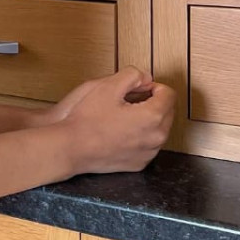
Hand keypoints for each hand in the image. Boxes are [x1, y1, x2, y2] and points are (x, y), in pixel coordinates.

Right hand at [56, 66, 176, 174]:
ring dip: (148, 120)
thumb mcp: (107, 86)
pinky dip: (140, 136)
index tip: (138, 88)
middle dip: (153, 103)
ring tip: (123, 116)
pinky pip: (148, 145)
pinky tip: (120, 132)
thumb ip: (132, 75)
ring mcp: (148, 153)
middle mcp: (156, 137)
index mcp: (152, 116)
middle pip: (167, 112)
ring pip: (159, 130)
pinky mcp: (138, 164)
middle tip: (128, 100)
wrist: (70, 148)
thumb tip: (146, 78)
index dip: (153, 86)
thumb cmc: (86, 119)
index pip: (169, 94)